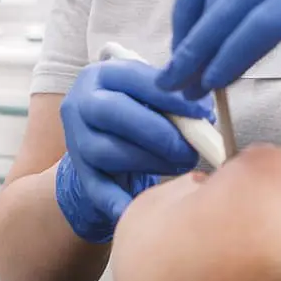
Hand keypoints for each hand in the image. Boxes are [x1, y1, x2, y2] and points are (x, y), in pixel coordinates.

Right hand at [56, 59, 214, 243]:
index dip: (170, 96)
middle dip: (158, 133)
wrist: (102, 138)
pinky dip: (117, 200)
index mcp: (100, 75)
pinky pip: (96, 188)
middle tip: (189, 148)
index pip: (134, 78)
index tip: (202, 113)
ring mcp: (76, 138)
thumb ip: (172, 97)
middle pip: (112, 112)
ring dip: (149, 161)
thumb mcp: (148, 94)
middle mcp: (80, 103)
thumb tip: (204, 113)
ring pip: (106, 151)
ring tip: (179, 165)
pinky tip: (139, 206)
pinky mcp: (80, 172)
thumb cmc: (136, 111)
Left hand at [159, 0, 280, 97]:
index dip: (188, 14)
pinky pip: (251, 33)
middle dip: (187, 42)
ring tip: (186, 88)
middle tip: (173, 78)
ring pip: (224, 18)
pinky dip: (229, 60)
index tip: (182, 45)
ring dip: (200, 58)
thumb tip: (242, 12)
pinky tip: (219, 81)